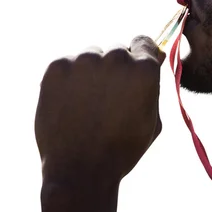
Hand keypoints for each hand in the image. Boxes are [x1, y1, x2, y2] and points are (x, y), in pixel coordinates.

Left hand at [35, 36, 165, 186]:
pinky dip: (69, 79)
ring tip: (87, 105)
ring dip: (92, 72)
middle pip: (117, 50)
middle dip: (116, 69)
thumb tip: (155, 57)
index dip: (140, 56)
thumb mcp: (152, 118)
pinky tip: (71, 104)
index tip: (131, 71)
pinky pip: (68, 64)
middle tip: (108, 98)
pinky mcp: (57, 67)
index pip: (143, 42)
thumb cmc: (122, 149)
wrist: (80, 170)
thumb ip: (154, 85)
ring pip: (91, 56)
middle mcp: (116, 58)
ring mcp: (84, 60)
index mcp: (144, 68)